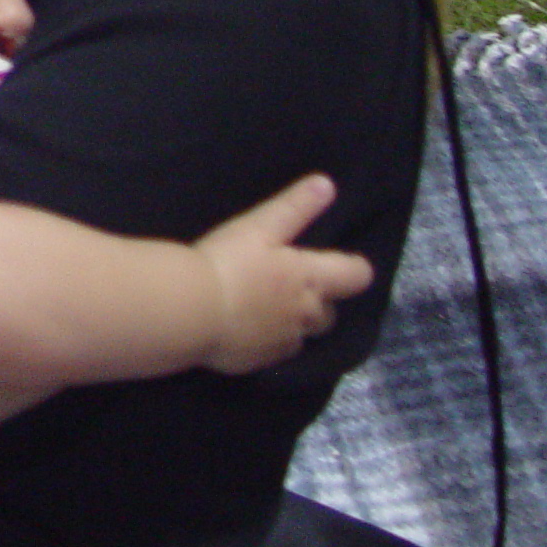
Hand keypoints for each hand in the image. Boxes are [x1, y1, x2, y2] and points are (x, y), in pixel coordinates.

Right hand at [193, 174, 371, 374]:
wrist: (191, 311)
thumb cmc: (229, 263)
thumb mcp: (259, 227)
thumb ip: (295, 207)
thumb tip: (327, 184)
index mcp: (311, 279)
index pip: (355, 276)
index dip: (354, 268)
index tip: (345, 262)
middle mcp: (305, 315)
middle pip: (330, 312)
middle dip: (319, 300)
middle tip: (295, 285)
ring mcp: (284, 342)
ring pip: (302, 334)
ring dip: (293, 322)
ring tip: (267, 308)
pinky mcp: (260, 362)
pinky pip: (274, 351)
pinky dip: (267, 339)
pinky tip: (244, 328)